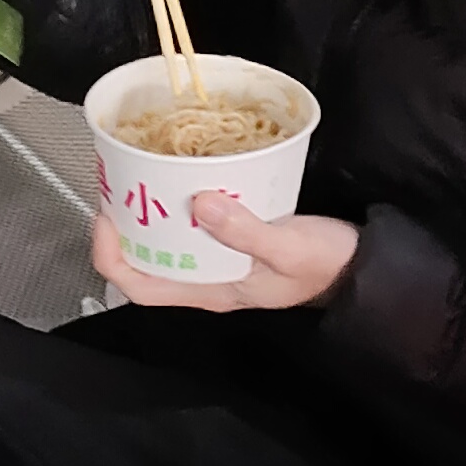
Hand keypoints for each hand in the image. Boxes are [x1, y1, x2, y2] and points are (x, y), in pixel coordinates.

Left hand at [89, 200, 361, 313]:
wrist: (360, 266)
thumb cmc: (326, 264)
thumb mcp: (289, 248)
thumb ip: (246, 231)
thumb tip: (200, 204)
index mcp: (211, 291)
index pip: (141, 286)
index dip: (111, 255)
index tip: (105, 216)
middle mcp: (206, 279)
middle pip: (144, 260)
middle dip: (123, 225)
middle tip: (118, 183)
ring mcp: (218, 262)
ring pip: (165, 241)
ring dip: (147, 212)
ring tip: (140, 174)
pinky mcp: (232, 241)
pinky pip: (191, 226)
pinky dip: (178, 203)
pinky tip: (181, 176)